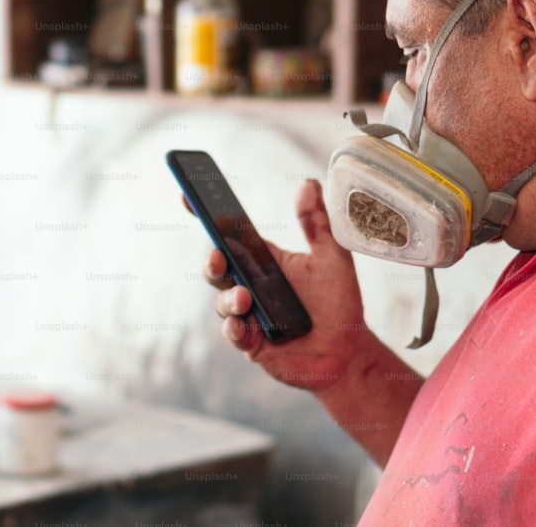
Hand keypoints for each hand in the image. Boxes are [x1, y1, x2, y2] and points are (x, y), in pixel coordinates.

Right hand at [203, 179, 366, 392]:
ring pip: (223, 303)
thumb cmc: (338, 304)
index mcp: (263, 261)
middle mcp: (250, 285)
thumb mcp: (332, 257)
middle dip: (211, 261)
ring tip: (245, 297)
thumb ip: (318, 223)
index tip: (188, 196)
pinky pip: (234, 334)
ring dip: (228, 299)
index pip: (230, 236)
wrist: (348, 352)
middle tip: (218, 256)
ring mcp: (248, 315)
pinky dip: (235, 329)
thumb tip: (308, 183)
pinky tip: (244, 326)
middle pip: (218, 269)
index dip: (207, 216)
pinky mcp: (251, 343)